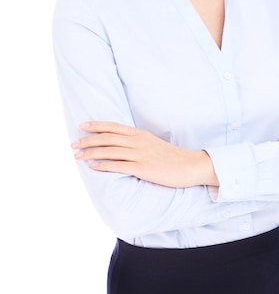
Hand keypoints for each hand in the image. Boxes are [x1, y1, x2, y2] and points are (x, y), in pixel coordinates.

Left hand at [71, 121, 218, 187]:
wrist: (190, 165)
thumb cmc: (171, 157)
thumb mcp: (153, 144)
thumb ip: (137, 142)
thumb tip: (121, 145)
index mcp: (140, 134)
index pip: (114, 127)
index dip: (96, 125)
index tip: (82, 125)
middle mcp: (138, 142)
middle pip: (108, 138)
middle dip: (88, 139)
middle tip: (73, 143)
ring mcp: (140, 155)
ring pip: (110, 151)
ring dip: (91, 152)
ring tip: (77, 155)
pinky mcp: (143, 168)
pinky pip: (119, 166)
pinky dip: (104, 165)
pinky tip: (93, 166)